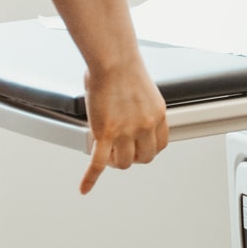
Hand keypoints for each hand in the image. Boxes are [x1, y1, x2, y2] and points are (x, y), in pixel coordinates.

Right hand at [80, 54, 169, 195]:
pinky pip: (98, 163)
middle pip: (144, 157)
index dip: (148, 149)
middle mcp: (145, 126)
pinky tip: (85, 187)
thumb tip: (125, 108)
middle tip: (120, 152)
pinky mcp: (106, 134)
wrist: (113, 60)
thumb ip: (137, 106)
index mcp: (157, 114)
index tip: (140, 148)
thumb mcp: (143, 90)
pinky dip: (90, 178)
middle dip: (132, 157)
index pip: (160, 144)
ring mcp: (126, 132)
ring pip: (124, 163)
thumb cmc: (122, 66)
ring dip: (115, 162)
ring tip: (107, 156)